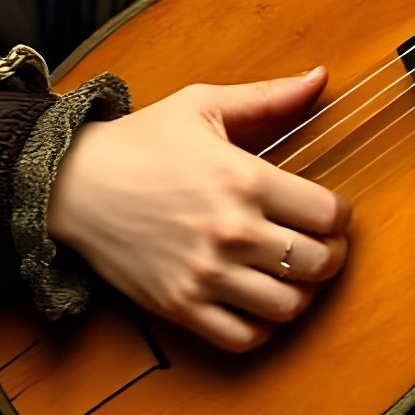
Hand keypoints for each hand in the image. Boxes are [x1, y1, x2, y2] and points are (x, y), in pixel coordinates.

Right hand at [46, 67, 350, 354]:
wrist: (72, 184)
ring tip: (292, 274)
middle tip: (322, 246)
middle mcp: (231, 231)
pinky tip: (259, 301)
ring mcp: (205, 273)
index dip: (341, 216)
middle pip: (318, 263)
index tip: (331, 213)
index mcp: (244, 178)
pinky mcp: (180, 305)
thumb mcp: (203, 105)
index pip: (329, 214)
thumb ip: (267, 96)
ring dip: (302, 293)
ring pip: (288, 306)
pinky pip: (244, 338)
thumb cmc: (141, 141)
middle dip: (331, 255)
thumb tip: (320, 76)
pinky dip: (263, 327)